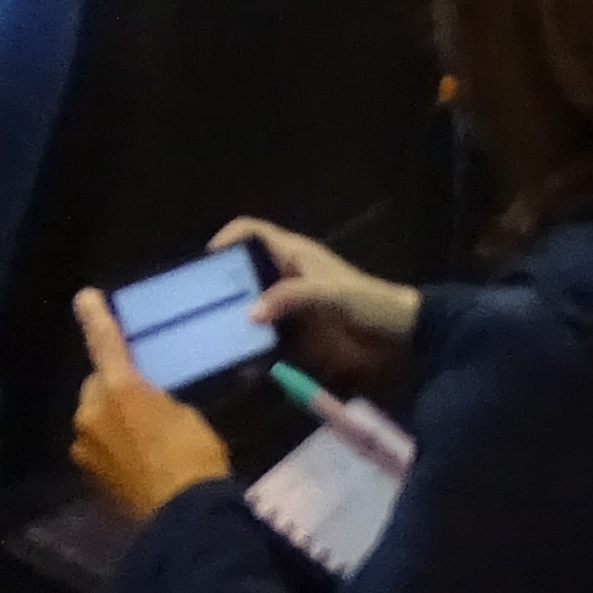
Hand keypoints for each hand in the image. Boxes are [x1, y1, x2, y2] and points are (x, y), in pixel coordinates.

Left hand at [68, 288, 234, 517]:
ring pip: (95, 418)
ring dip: (112, 419)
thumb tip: (146, 404)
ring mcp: (85, 448)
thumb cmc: (194, 455)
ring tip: (147, 434)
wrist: (181, 516)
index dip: (96, 320)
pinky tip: (141, 459)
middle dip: (113, 387)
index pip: (105, 346)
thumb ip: (156, 400)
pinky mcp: (88, 475)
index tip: (85, 297)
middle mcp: (91, 415)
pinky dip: (114, 445)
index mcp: (119, 391)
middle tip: (147, 397)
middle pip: (96, 387)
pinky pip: (99, 447)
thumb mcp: (185, 414)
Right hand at [218, 217, 419, 384]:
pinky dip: (247, 344)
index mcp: (294, 254)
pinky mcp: (293, 333)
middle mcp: (285, 276)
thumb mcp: (332, 293)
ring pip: (248, 305)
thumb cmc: (370, 302)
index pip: (253, 232)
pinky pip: (262, 335)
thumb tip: (250, 314)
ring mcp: (288, 306)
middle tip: (193, 307)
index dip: (229, 238)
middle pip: (242, 271)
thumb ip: (293, 296)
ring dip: (230, 318)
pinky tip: (233, 360)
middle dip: (219, 285)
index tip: (205, 262)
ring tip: (204, 336)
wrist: (399, 336)